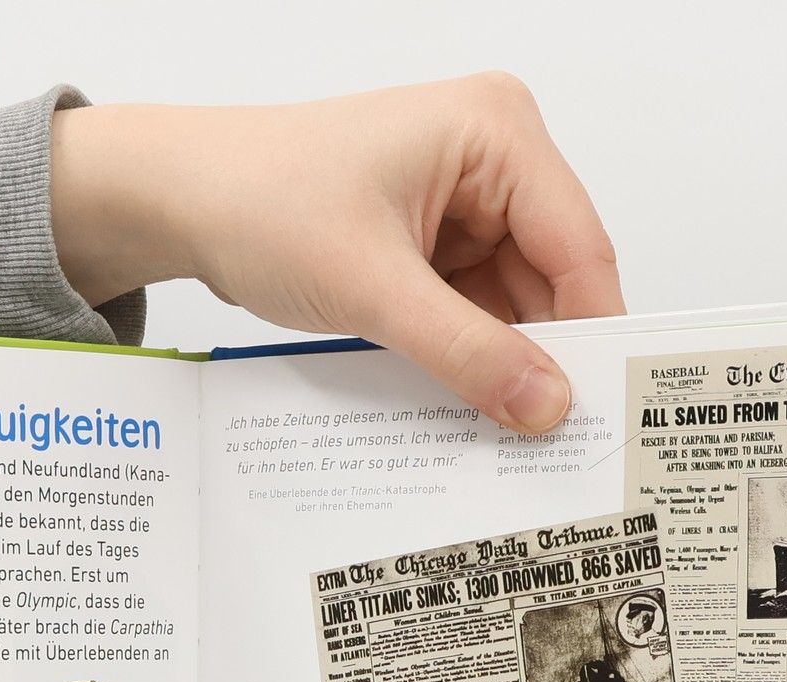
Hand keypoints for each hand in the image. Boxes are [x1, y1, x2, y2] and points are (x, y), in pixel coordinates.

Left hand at [51, 75, 622, 431]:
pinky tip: (466, 403)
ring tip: (502, 431)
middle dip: (546, 356)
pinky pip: (476, 311)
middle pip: (554, 278)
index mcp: (496, 132)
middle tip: (551, 444)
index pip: (578, 246)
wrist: (186, 202)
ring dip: (504, 364)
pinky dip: (470, 357)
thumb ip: (467, 352)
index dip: (593, 334)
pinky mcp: (436, 242)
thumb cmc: (261, 203)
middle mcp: (494, 158)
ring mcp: (466, 202)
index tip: (601, 415)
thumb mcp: (373, 289)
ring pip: (516, 304)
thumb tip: (546, 404)